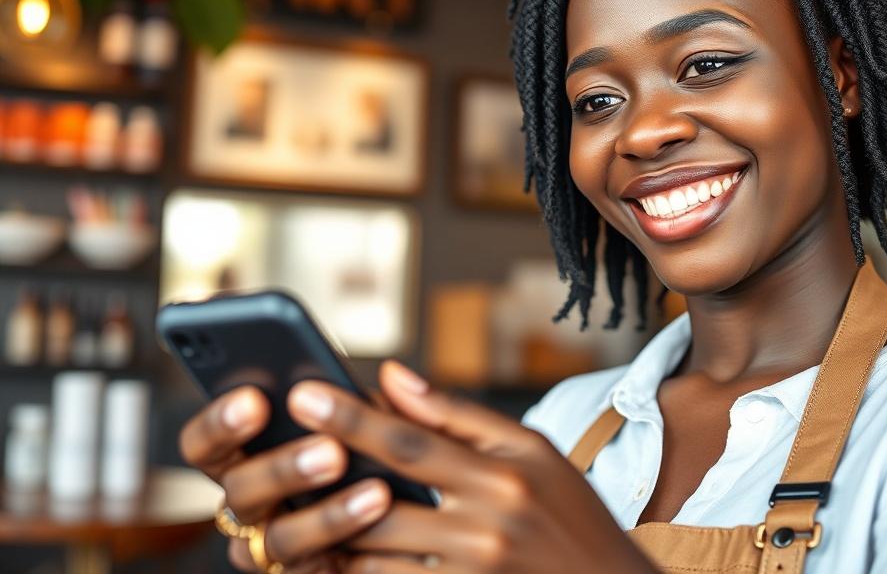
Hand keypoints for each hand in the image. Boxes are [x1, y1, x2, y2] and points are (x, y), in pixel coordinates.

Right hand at [179, 387, 391, 571]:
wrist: (406, 519)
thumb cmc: (374, 454)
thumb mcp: (371, 421)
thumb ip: (375, 404)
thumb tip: (394, 374)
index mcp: (244, 454)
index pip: (202, 443)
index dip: (218, 423)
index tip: (255, 399)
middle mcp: (248, 502)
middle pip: (238, 490)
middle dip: (284, 468)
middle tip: (333, 450)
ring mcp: (270, 546)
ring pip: (278, 538)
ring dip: (328, 516)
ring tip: (377, 492)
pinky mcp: (306, 572)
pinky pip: (315, 570)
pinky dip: (347, 545)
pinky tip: (380, 526)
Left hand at [287, 362, 657, 573]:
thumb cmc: (569, 512)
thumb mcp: (531, 451)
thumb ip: (459, 414)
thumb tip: (392, 376)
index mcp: (504, 474)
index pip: (411, 441)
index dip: (351, 418)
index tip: (303, 394)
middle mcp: (487, 526)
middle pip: (381, 502)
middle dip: (323, 480)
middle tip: (273, 456)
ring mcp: (472, 573)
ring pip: (375, 555)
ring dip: (328, 533)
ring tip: (286, 507)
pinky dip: (356, 570)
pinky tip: (330, 553)